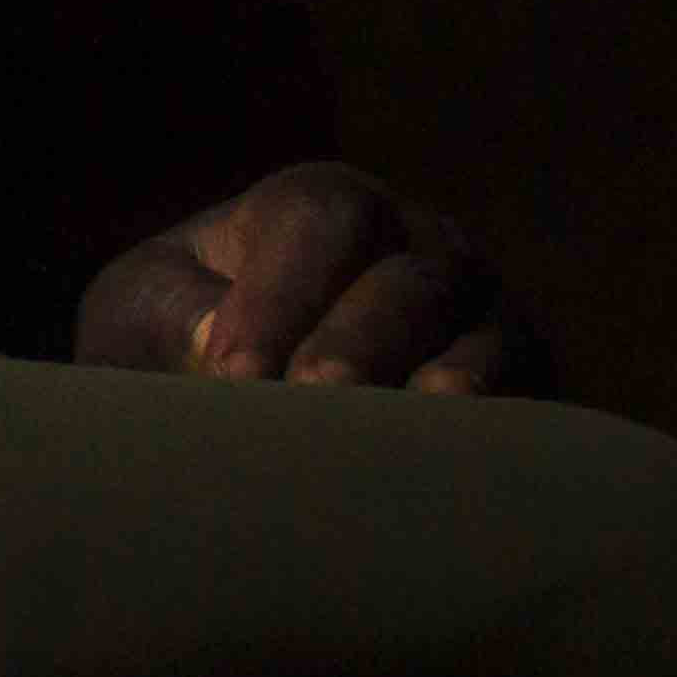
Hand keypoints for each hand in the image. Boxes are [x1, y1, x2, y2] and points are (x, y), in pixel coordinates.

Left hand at [71, 160, 540, 393]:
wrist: (241, 397)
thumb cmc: (181, 332)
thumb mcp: (148, 309)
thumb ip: (169, 317)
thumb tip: (216, 345)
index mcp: (324, 206)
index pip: (318, 222)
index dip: (281, 292)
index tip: (234, 373)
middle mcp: (419, 244)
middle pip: (408, 278)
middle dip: (361, 339)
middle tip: (316, 395)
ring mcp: (483, 312)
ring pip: (483, 336)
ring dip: (445, 383)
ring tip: (407, 425)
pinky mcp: (524, 387)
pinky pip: (528, 402)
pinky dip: (496, 433)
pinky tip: (458, 471)